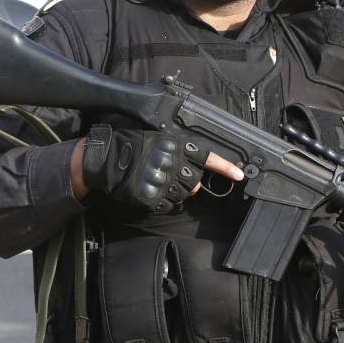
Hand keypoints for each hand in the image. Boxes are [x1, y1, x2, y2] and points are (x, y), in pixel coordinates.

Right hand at [69, 126, 243, 211]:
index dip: (225, 167)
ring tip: (159, 182)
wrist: (103, 159)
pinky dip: (165, 202)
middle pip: (196, 181)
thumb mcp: (157, 137)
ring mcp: (162, 182)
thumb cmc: (129, 144)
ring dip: (176, 192)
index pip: (207, 158)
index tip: (239, 174)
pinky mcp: (152, 198)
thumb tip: (197, 162)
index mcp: (175, 146)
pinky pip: (169, 205)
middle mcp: (172, 164)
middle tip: (174, 176)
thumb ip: (178, 149)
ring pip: (184, 194)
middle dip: (189, 181)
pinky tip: (153, 192)